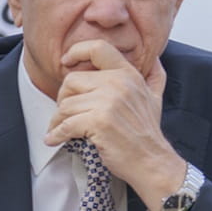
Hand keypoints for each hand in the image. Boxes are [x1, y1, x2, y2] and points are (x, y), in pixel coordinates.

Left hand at [47, 40, 185, 210]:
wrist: (152, 161)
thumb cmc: (148, 132)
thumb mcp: (155, 99)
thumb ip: (154, 77)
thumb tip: (155, 61)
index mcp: (128, 75)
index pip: (97, 49)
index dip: (77, 51)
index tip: (67, 62)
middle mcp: (119, 84)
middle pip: (72, 80)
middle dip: (64, 98)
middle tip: (66, 113)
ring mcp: (109, 102)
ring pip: (66, 105)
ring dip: (58, 120)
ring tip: (61, 130)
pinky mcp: (99, 122)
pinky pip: (66, 124)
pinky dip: (57, 134)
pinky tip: (55, 139)